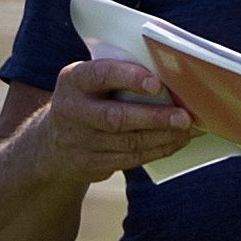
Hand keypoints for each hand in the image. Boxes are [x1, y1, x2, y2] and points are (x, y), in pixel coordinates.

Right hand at [37, 57, 202, 183]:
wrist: (53, 142)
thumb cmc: (87, 100)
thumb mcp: (89, 82)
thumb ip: (117, 76)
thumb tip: (169, 77)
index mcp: (73, 81)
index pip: (100, 75)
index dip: (129, 78)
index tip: (156, 84)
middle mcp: (72, 111)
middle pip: (116, 118)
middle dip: (154, 117)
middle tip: (184, 117)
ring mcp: (80, 141)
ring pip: (128, 142)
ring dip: (163, 137)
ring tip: (187, 129)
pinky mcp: (91, 164)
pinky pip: (131, 159)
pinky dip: (158, 150)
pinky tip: (175, 142)